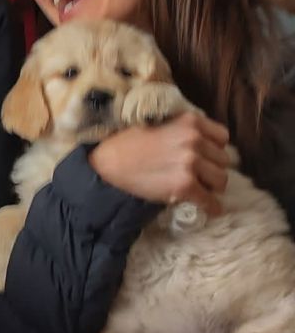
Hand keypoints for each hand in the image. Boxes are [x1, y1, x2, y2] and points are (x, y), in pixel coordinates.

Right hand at [89, 112, 229, 215]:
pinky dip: (212, 207)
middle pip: (223, 160)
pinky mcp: (185, 185)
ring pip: (221, 180)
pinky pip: (210, 200)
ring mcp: (191, 163)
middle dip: (212, 169)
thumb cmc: (129, 143)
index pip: (222, 137)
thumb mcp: (162, 124)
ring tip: (200, 191)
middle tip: (198, 176)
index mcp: (190, 121)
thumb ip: (185, 131)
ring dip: (211, 187)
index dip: (214, 149)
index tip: (206, 157)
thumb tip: (204, 147)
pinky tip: (211, 210)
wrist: (109, 162)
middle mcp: (194, 139)